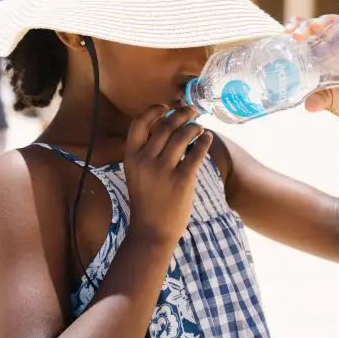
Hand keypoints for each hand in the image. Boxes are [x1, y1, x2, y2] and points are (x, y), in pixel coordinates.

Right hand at [124, 105, 212, 244]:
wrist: (152, 230)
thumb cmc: (147, 200)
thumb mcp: (137, 173)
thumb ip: (146, 152)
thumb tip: (168, 126)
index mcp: (131, 158)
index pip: (139, 124)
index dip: (153, 111)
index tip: (166, 107)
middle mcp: (145, 161)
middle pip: (165, 126)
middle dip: (181, 114)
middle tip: (191, 111)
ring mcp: (163, 170)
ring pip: (182, 136)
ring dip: (194, 127)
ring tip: (199, 127)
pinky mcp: (182, 179)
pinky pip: (196, 152)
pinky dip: (204, 141)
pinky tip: (207, 138)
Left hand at [285, 13, 338, 124]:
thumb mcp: (328, 101)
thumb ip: (319, 100)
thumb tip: (309, 107)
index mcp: (317, 53)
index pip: (303, 33)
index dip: (294, 28)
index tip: (286, 33)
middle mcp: (332, 44)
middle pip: (317, 25)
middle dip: (307, 25)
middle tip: (299, 35)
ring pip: (336, 23)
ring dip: (326, 21)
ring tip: (318, 27)